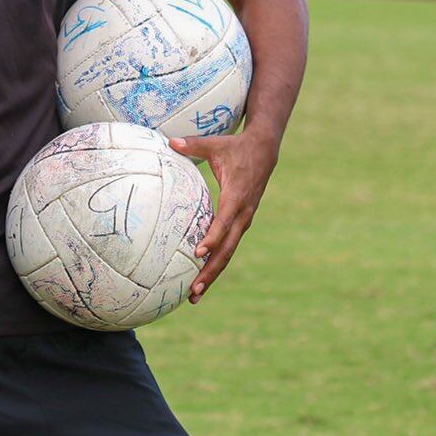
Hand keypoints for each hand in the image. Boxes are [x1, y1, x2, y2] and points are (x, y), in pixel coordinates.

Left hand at [171, 127, 280, 301]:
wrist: (264, 151)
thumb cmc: (236, 147)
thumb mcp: (216, 144)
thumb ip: (193, 144)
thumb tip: (170, 141)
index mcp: (237, 196)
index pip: (224, 221)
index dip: (212, 237)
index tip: (198, 252)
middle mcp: (242, 214)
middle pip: (227, 248)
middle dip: (210, 271)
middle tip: (193, 290)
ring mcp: (243, 221)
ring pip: (228, 253)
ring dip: (212, 274)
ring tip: (194, 294)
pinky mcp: (241, 224)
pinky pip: (228, 247)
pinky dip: (216, 263)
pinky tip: (201, 278)